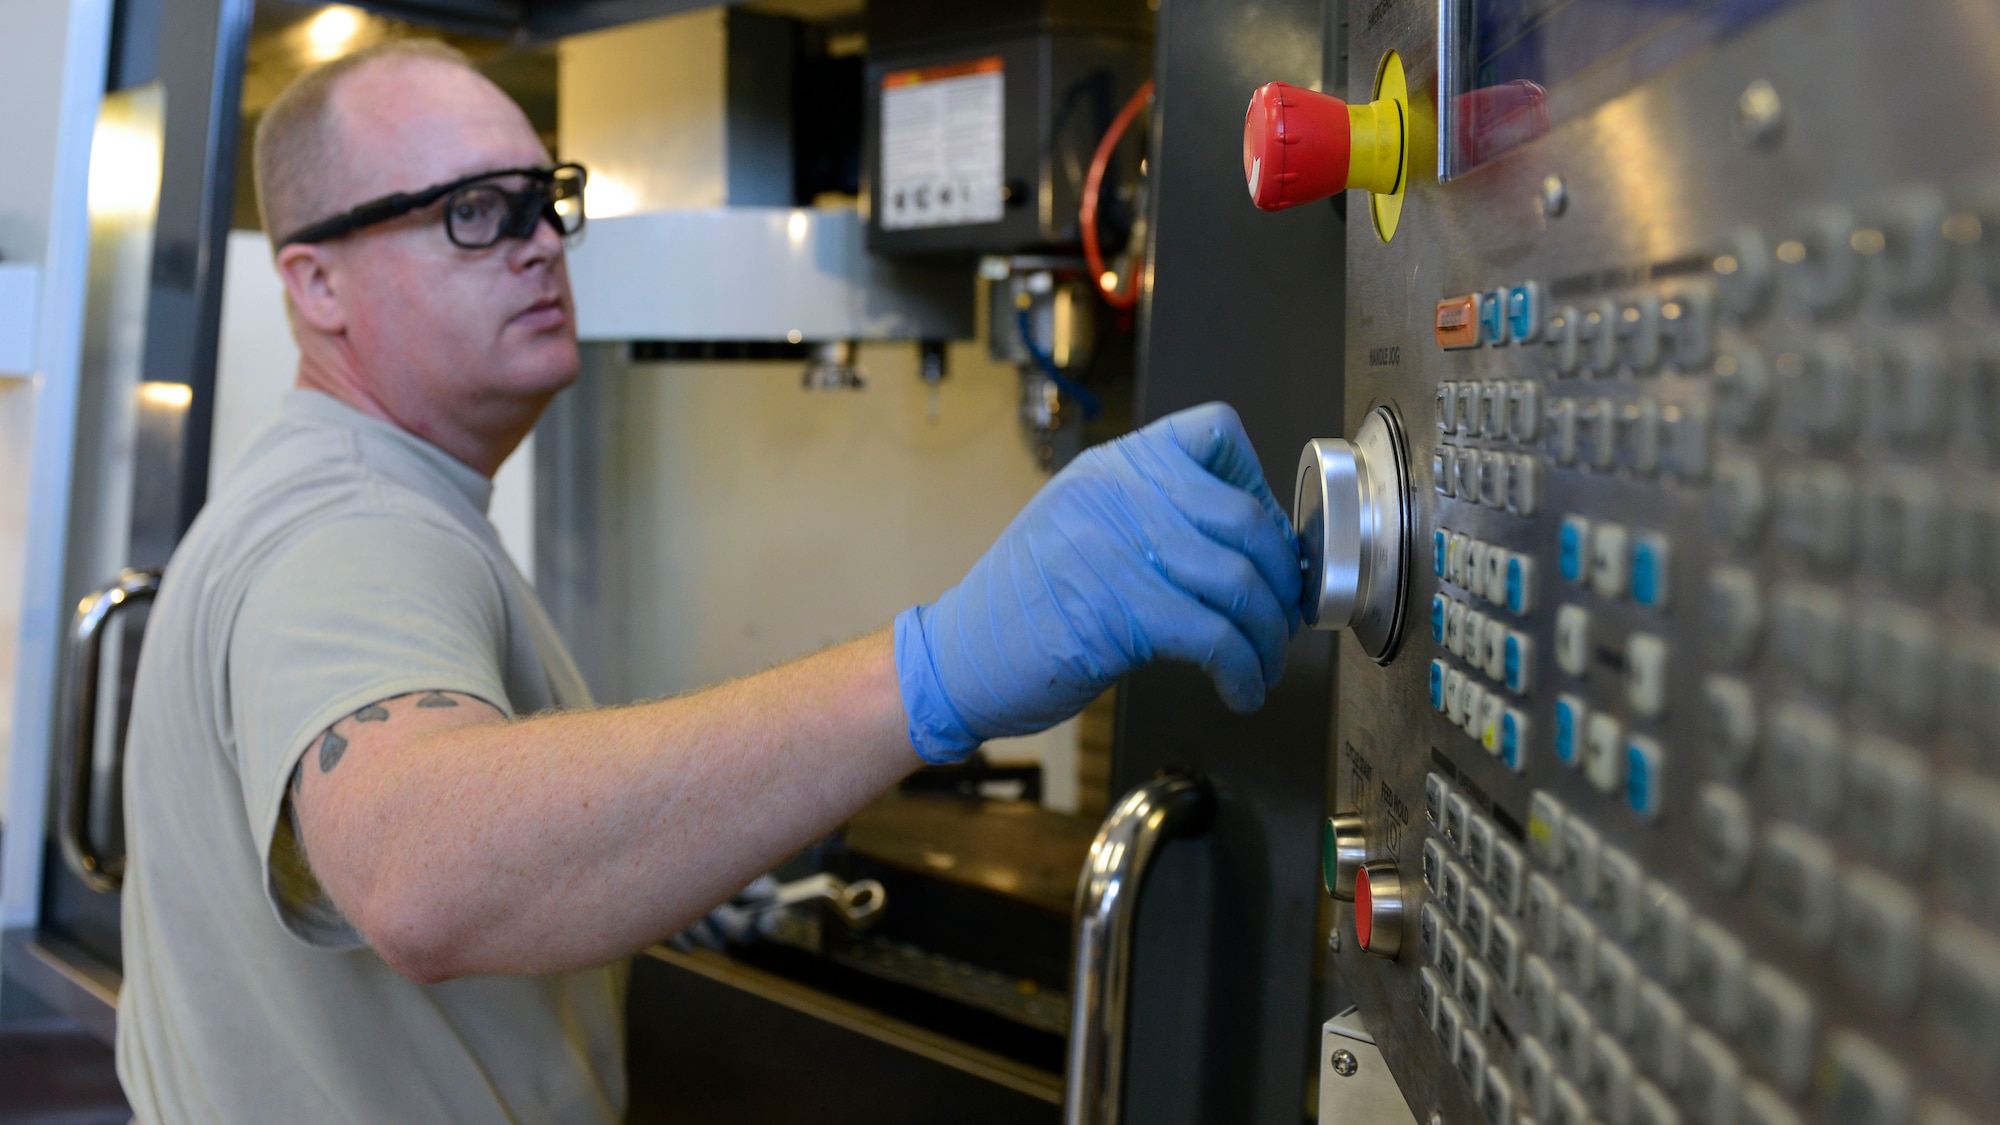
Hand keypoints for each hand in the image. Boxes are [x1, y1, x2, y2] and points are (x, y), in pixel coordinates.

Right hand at [894, 402, 1302, 763]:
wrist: (958, 658)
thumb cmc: (1026, 608)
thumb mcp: (1086, 529)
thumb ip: (1157, 519)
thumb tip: (1249, 551)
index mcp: (1113, 465)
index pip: (1215, 430)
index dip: (1259, 486)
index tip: (1266, 541)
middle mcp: (1116, 492)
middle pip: (1245, 517)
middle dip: (1281, 579)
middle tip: (1281, 616)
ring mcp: (1115, 546)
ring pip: (1239, 581)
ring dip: (1267, 635)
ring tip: (1263, 661)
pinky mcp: (1118, 609)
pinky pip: (1214, 637)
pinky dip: (1243, 669)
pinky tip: (1241, 687)